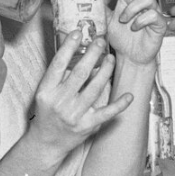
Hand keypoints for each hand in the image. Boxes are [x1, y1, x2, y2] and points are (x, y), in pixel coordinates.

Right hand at [30, 36, 133, 158]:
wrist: (46, 143)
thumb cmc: (47, 113)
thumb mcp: (45, 93)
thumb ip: (58, 76)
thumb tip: (73, 50)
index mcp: (46, 92)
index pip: (58, 64)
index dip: (68, 47)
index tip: (78, 32)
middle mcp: (60, 102)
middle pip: (80, 73)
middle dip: (92, 54)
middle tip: (100, 41)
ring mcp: (74, 115)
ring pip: (95, 89)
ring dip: (105, 71)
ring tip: (110, 58)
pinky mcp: (87, 126)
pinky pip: (106, 113)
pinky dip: (119, 104)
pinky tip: (129, 95)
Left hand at [106, 0, 166, 64]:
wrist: (130, 57)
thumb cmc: (121, 38)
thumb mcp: (105, 21)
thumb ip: (100, 8)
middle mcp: (140, 1)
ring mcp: (151, 11)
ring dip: (132, 7)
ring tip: (124, 20)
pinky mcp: (159, 23)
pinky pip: (153, 14)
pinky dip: (141, 21)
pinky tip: (134, 28)